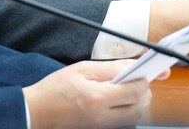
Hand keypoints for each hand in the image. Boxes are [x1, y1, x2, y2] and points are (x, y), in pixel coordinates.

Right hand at [23, 60, 154, 128]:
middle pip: (140, 106)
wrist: (36, 112)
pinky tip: (117, 97)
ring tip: (126, 87)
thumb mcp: (81, 69)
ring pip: (134, 115)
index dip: (145, 78)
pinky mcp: (100, 128)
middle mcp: (103, 116)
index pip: (136, 90)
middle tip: (136, 77)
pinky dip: (127, 108)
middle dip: (143, 91)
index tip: (151, 69)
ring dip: (137, 101)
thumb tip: (132, 66)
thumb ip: (110, 68)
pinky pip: (123, 120)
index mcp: (98, 98)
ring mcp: (102, 125)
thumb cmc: (54, 89)